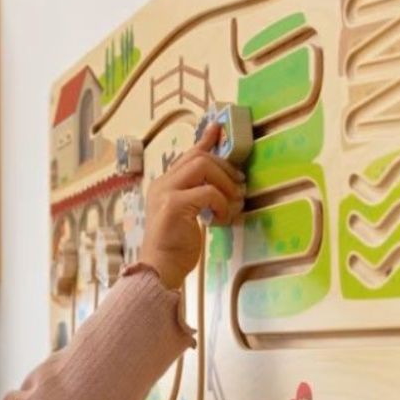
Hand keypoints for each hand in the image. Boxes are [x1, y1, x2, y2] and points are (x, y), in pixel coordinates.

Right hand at [140, 122, 245, 289]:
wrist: (159, 270)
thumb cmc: (174, 248)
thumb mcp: (186, 215)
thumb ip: (196, 196)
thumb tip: (220, 180)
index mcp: (163, 186)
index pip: (186, 155)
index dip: (205, 141)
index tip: (218, 129)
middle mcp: (161, 185)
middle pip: (199, 157)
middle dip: (225, 168)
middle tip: (239, 186)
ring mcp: (166, 193)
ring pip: (203, 167)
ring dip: (226, 183)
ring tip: (233, 203)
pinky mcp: (173, 205)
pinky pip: (208, 192)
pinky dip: (222, 204)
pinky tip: (222, 218)